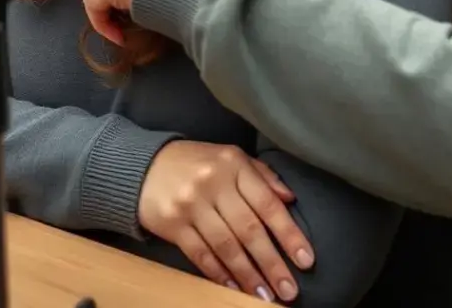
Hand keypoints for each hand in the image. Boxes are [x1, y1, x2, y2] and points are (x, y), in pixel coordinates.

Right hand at [140, 140, 314, 301]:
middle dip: (272, 263)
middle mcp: (214, 182)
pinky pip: (201, 254)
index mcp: (234, 164)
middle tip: (289, 289)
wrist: (145, 165)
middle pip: (249, 229)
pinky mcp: (173, 224)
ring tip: (265, 296)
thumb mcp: (231, 157)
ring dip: (248, 275)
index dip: (289, 233)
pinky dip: (219, 274)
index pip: (268, 203)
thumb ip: (262, 176)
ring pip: (226, 246)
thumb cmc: (198, 163)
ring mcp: (192, 204)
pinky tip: (234, 288)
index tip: (306, 259)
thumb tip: (290, 199)